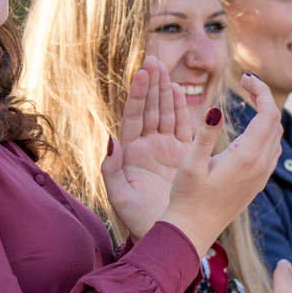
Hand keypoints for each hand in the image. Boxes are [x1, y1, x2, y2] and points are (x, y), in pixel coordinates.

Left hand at [102, 57, 191, 238]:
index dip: (138, 94)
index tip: (141, 73)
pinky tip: (179, 92)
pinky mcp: (181, 156)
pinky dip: (180, 109)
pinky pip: (181, 128)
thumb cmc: (136, 219)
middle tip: (153, 58)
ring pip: (164, 114)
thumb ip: (112, 169)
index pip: (134, 116)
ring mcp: (164, 150)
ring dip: (164, 91)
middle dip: (151, 84)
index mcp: (130, 153)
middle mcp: (146, 147)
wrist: (161, 234)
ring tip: (164, 68)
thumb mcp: (119, 196)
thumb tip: (111, 139)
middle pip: (149, 109)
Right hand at [158, 73, 282, 255]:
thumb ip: (204, 135)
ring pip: (276, 137)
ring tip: (248, 100)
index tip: (245, 78)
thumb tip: (215, 110)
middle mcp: (260, 166)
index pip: (268, 113)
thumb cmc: (186, 198)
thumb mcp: (190, 164)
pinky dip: (266, 132)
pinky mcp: (257, 184)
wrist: (192, 231)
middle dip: (264, 98)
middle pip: (276, 122)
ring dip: (267, 115)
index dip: (261, 90)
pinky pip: (272, 151)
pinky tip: (248, 130)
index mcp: (246, 157)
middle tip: (245, 83)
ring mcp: (261, 177)